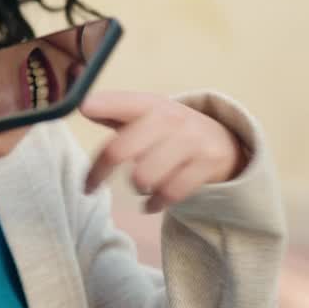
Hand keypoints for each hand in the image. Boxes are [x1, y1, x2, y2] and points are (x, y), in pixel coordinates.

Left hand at [80, 90, 246, 212]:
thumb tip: (84, 107)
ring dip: (136, 186)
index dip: (103, 105)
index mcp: (149, 104)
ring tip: (139, 185)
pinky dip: (154, 203)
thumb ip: (115, 112)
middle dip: (98, 173)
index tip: (83, 108)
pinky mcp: (207, 165)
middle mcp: (170, 119)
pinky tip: (150, 204)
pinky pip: (170, 193)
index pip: (123, 103)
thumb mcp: (146, 115)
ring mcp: (191, 141)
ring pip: (144, 176)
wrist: (224, 142)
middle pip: (122, 149)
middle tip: (88, 188)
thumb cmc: (170, 130)